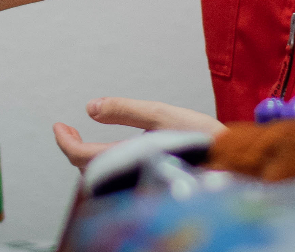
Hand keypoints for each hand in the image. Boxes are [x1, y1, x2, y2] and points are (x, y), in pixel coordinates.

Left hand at [52, 97, 224, 169]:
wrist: (237, 165)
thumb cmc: (206, 141)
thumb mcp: (163, 114)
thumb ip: (125, 110)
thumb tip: (90, 107)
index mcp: (132, 159)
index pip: (83, 156)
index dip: (64, 142)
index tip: (57, 126)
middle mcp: (133, 178)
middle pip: (88, 170)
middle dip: (74, 148)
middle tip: (66, 130)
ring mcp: (141, 186)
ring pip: (103, 179)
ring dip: (88, 159)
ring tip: (83, 140)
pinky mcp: (150, 188)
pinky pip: (117, 183)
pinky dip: (106, 168)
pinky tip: (110, 155)